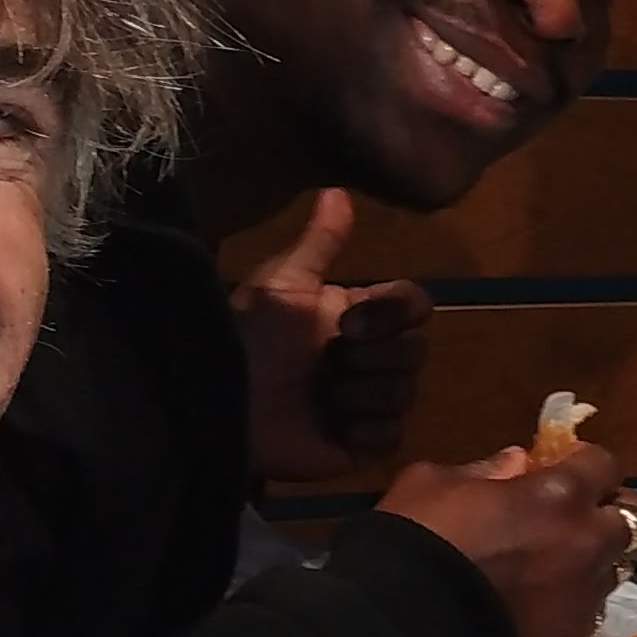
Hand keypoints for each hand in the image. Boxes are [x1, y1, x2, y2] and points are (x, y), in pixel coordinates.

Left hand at [232, 189, 431, 480]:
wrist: (220, 400)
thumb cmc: (249, 338)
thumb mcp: (281, 284)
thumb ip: (319, 243)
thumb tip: (337, 190)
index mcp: (357, 317)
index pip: (414, 305)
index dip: (396, 314)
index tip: (351, 324)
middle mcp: (369, 358)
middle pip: (416, 353)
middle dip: (373, 359)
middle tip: (330, 365)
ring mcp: (366, 404)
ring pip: (405, 395)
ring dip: (362, 395)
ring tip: (322, 399)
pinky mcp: (359, 445)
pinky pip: (391, 437)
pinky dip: (364, 431)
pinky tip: (331, 426)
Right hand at [376, 438, 634, 636]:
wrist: (405, 631)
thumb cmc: (416, 543)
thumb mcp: (435, 485)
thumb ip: (486, 469)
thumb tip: (517, 462)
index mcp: (559, 495)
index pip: (605, 464)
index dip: (587, 463)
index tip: (566, 466)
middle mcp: (587, 541)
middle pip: (629, 518)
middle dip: (607, 511)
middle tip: (575, 514)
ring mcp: (585, 593)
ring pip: (613, 567)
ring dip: (593, 558)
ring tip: (556, 564)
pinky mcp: (573, 636)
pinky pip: (589, 609)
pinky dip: (574, 599)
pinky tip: (542, 601)